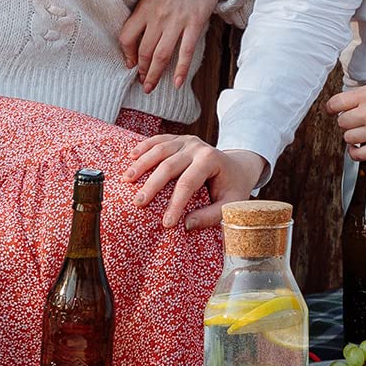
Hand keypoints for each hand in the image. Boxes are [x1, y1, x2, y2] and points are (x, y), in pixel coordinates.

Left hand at [118, 0, 236, 93]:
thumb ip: (146, 11)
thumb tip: (140, 32)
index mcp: (144, 8)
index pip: (126, 37)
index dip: (127, 55)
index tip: (130, 65)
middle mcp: (157, 16)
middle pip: (144, 51)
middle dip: (142, 71)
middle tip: (143, 83)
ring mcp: (176, 21)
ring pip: (161, 55)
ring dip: (155, 75)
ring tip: (153, 87)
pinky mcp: (195, 23)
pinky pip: (186, 52)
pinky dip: (181, 70)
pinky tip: (178, 83)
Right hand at [123, 134, 266, 229]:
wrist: (239, 166)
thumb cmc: (233, 187)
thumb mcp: (231, 203)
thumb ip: (211, 215)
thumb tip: (186, 225)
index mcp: (211, 160)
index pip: (188, 183)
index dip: (175, 203)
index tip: (166, 223)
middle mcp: (198, 147)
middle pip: (169, 166)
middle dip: (152, 185)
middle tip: (138, 203)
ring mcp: (187, 141)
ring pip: (160, 150)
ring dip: (142, 164)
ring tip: (127, 179)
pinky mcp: (179, 140)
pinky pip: (159, 140)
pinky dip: (144, 147)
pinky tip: (131, 156)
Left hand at [327, 82, 365, 160]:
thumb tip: (348, 105)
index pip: (336, 103)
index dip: (333, 109)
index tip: (334, 112)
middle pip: (341, 123)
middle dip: (348, 123)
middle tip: (358, 123)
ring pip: (348, 138)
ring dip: (353, 137)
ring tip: (363, 134)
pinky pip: (358, 154)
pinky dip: (356, 153)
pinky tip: (361, 148)